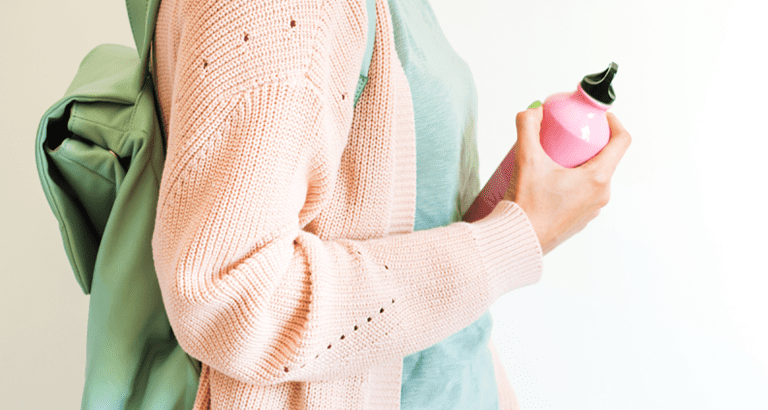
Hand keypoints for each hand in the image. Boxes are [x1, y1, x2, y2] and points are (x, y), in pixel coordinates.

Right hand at [503, 104, 630, 254]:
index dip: (613, 123)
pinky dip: (572, 183)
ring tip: (555, 158)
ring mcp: (591, 210)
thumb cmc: (527, 206)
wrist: (518, 242)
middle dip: (587, 143)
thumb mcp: (526, 159)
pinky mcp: (579, 220)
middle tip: (566, 136)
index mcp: (598, 178)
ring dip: (578, 164)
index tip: (598, 117)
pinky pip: (583, 194)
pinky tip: (550, 181)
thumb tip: (534, 111)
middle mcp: (601, 195)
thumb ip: (527, 127)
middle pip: (604, 159)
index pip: (621, 141)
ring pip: (593, 178)